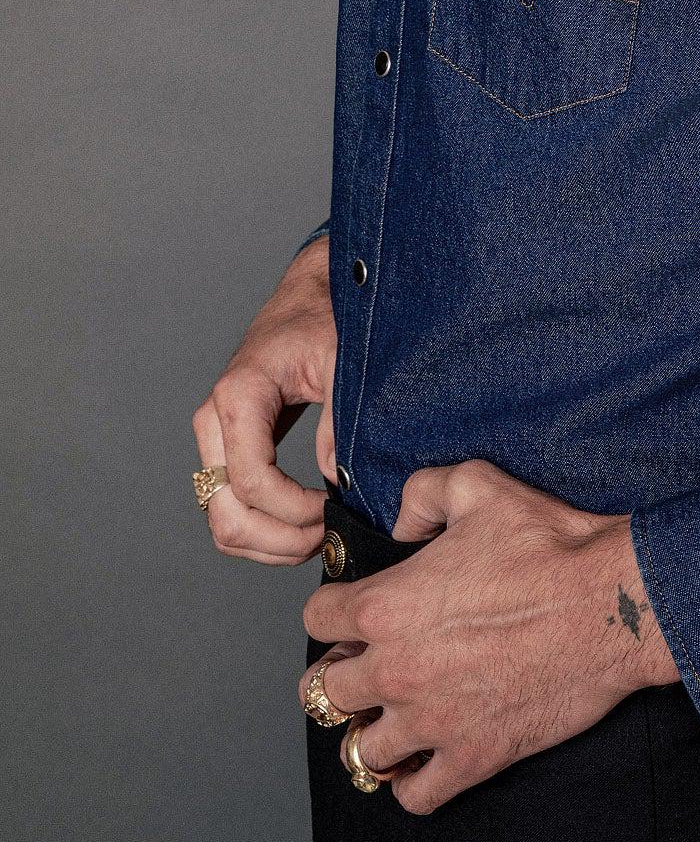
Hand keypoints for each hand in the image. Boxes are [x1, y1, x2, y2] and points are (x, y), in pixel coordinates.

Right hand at [192, 234, 335, 563]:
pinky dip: (264, 534)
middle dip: (280, 539)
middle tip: (330, 535)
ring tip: (321, 534)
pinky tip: (305, 526)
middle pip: (226, 514)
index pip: (251, 482)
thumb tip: (338, 483)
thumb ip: (340, 423)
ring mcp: (216, 439)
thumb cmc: (325, 321)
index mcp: (239, 395)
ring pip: (223, 522)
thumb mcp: (343, 362)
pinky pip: (231, 510)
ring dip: (271, 545)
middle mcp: (215, 421)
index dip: (295, 511)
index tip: (336, 509)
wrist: (308, 297)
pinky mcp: (227, 450)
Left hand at [299, 458, 680, 813]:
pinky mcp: (472, 757)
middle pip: (323, 691)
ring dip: (372, 732)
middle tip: (369, 664)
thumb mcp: (476, 485)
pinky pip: (414, 796)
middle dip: (342, 674)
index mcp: (386, 605)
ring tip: (394, 716)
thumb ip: (421, 493)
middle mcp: (396, 670)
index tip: (354, 611)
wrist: (610, 603)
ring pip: (361, 751)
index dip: (333, 610)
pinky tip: (426, 758)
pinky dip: (412, 783)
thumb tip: (401, 523)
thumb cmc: (547, 544)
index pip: (316, 619)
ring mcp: (432, 721)